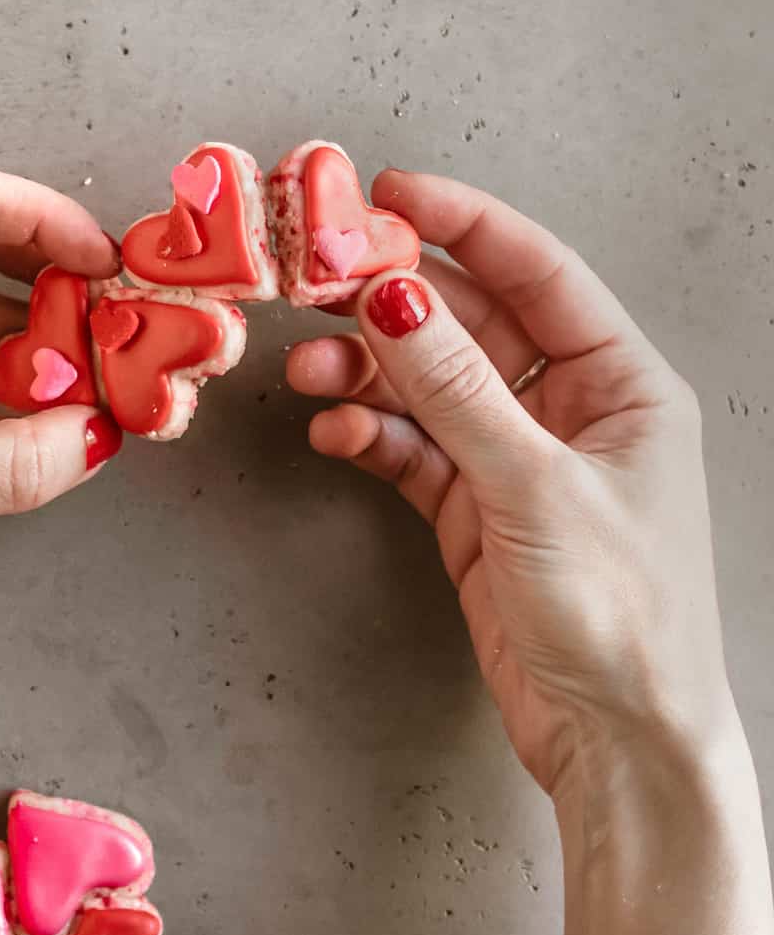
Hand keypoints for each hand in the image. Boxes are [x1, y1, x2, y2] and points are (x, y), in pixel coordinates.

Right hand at [287, 170, 734, 799]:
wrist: (618, 743)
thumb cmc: (621, 615)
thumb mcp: (534, 485)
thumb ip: (454, 388)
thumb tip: (391, 297)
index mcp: (622, 381)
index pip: (535, 270)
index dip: (462, 222)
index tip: (387, 191)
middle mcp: (572, 408)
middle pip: (468, 323)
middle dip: (392, 303)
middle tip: (319, 282)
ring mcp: (519, 459)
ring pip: (428, 386)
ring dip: (368, 374)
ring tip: (311, 372)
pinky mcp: (476, 510)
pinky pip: (412, 448)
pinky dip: (371, 436)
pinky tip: (337, 431)